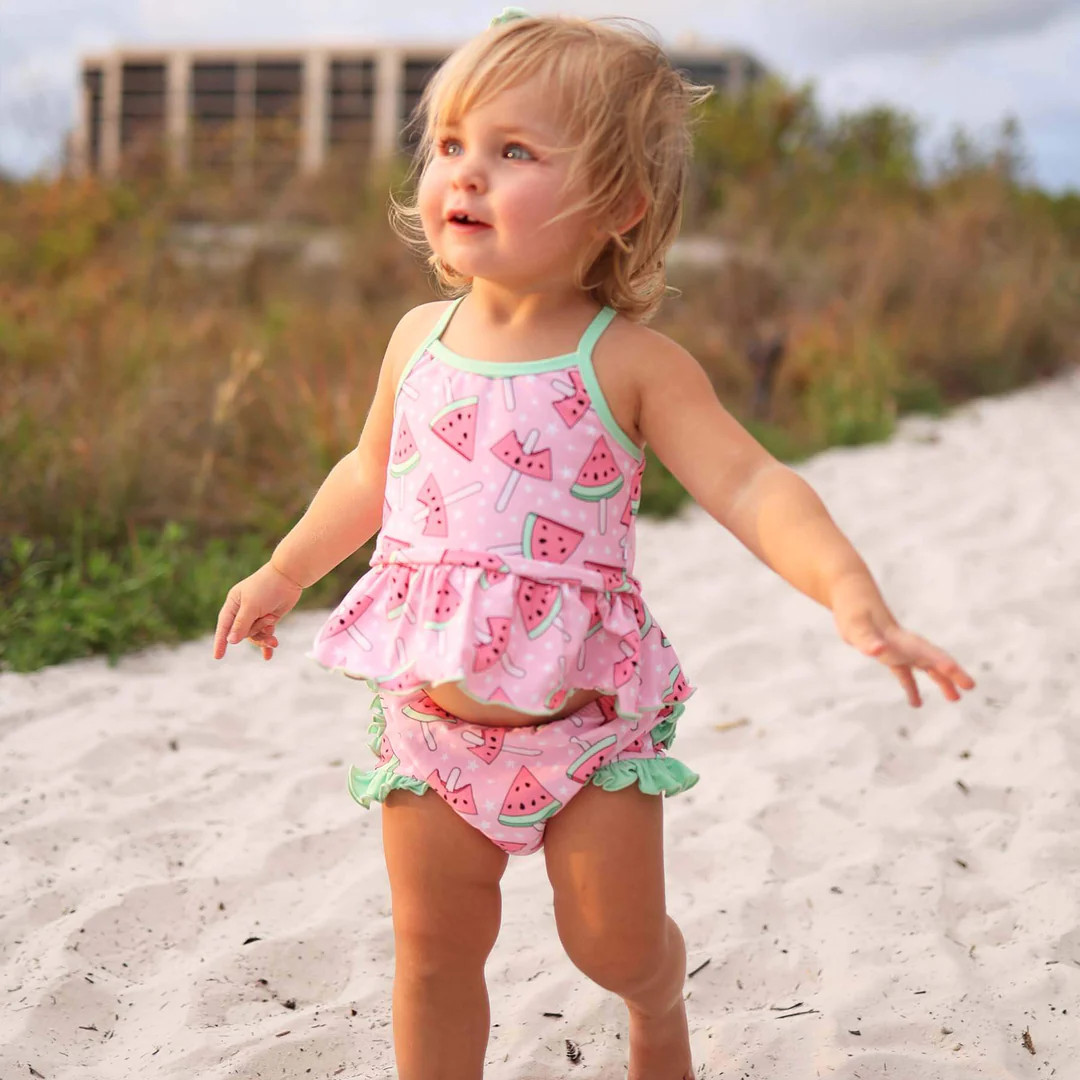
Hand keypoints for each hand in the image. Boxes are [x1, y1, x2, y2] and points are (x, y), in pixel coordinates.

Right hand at [213, 562, 302, 661]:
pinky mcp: (268, 618)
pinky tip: (268, 656)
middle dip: (256, 631)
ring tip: (274, 639)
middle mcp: (242, 610)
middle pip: (242, 632)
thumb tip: (231, 641)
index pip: (223, 626)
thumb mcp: (252, 607)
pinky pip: (265, 634)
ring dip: (264, 637)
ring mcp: (256, 615)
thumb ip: (241, 624)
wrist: (290, 577)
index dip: (220, 641)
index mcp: (233, 604)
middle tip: (268, 620)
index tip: (218, 656)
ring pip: (255, 635)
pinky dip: (267, 643)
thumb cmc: (267, 588)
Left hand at [831, 578, 975, 707]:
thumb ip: (868, 640)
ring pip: (924, 667)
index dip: (945, 667)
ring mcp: (898, 649)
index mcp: (901, 639)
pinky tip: (916, 703)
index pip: (929, 654)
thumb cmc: (853, 609)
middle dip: (952, 674)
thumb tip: (878, 651)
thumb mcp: (857, 626)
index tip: (964, 680)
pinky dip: (910, 686)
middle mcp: (905, 645)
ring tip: (955, 699)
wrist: (850, 594)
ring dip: (939, 681)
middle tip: (970, 687)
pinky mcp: (887, 653)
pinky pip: (903, 673)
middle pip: (933, 660)